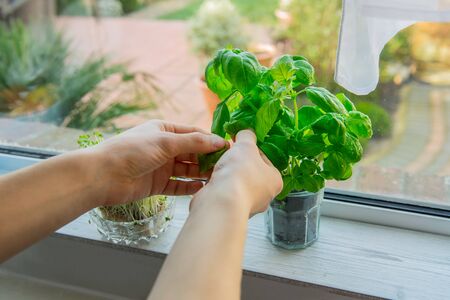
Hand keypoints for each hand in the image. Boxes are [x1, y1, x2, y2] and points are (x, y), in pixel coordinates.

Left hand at [90, 120, 227, 205]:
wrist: (102, 176)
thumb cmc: (131, 151)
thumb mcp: (165, 142)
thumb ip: (194, 142)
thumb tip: (219, 141)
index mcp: (165, 131)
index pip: (194, 134)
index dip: (211, 141)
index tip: (228, 148)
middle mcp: (164, 148)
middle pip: (192, 153)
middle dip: (208, 159)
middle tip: (226, 166)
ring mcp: (161, 167)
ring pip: (186, 170)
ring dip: (200, 173)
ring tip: (217, 178)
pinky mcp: (157, 184)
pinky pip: (178, 185)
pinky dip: (189, 187)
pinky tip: (201, 188)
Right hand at [192, 130, 281, 216]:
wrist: (220, 201)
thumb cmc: (240, 174)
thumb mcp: (246, 145)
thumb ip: (247, 136)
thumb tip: (247, 132)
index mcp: (275, 180)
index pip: (265, 158)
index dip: (251, 148)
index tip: (240, 143)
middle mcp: (265, 196)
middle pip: (250, 171)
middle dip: (238, 161)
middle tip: (228, 153)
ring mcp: (247, 205)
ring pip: (237, 182)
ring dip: (227, 173)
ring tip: (218, 164)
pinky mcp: (230, 210)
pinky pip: (225, 193)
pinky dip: (219, 185)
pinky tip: (212, 177)